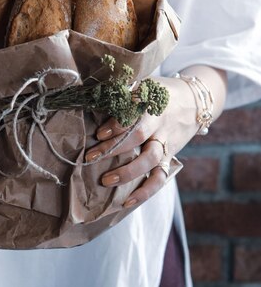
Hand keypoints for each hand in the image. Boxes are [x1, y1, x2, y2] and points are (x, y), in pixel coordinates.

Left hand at [85, 75, 199, 207]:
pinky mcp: (169, 156)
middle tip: (91, 157)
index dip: (117, 124)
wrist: (196, 101)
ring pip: (150, 159)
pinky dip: (145, 191)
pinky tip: (127, 202)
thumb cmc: (161, 92)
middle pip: (139, 136)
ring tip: (106, 180)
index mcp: (151, 102)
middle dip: (114, 147)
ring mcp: (166, 141)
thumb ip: (125, 91)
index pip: (134, 113)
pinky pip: (160, 177)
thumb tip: (97, 96)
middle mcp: (160, 123)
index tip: (99, 133)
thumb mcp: (146, 84)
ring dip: (128, 172)